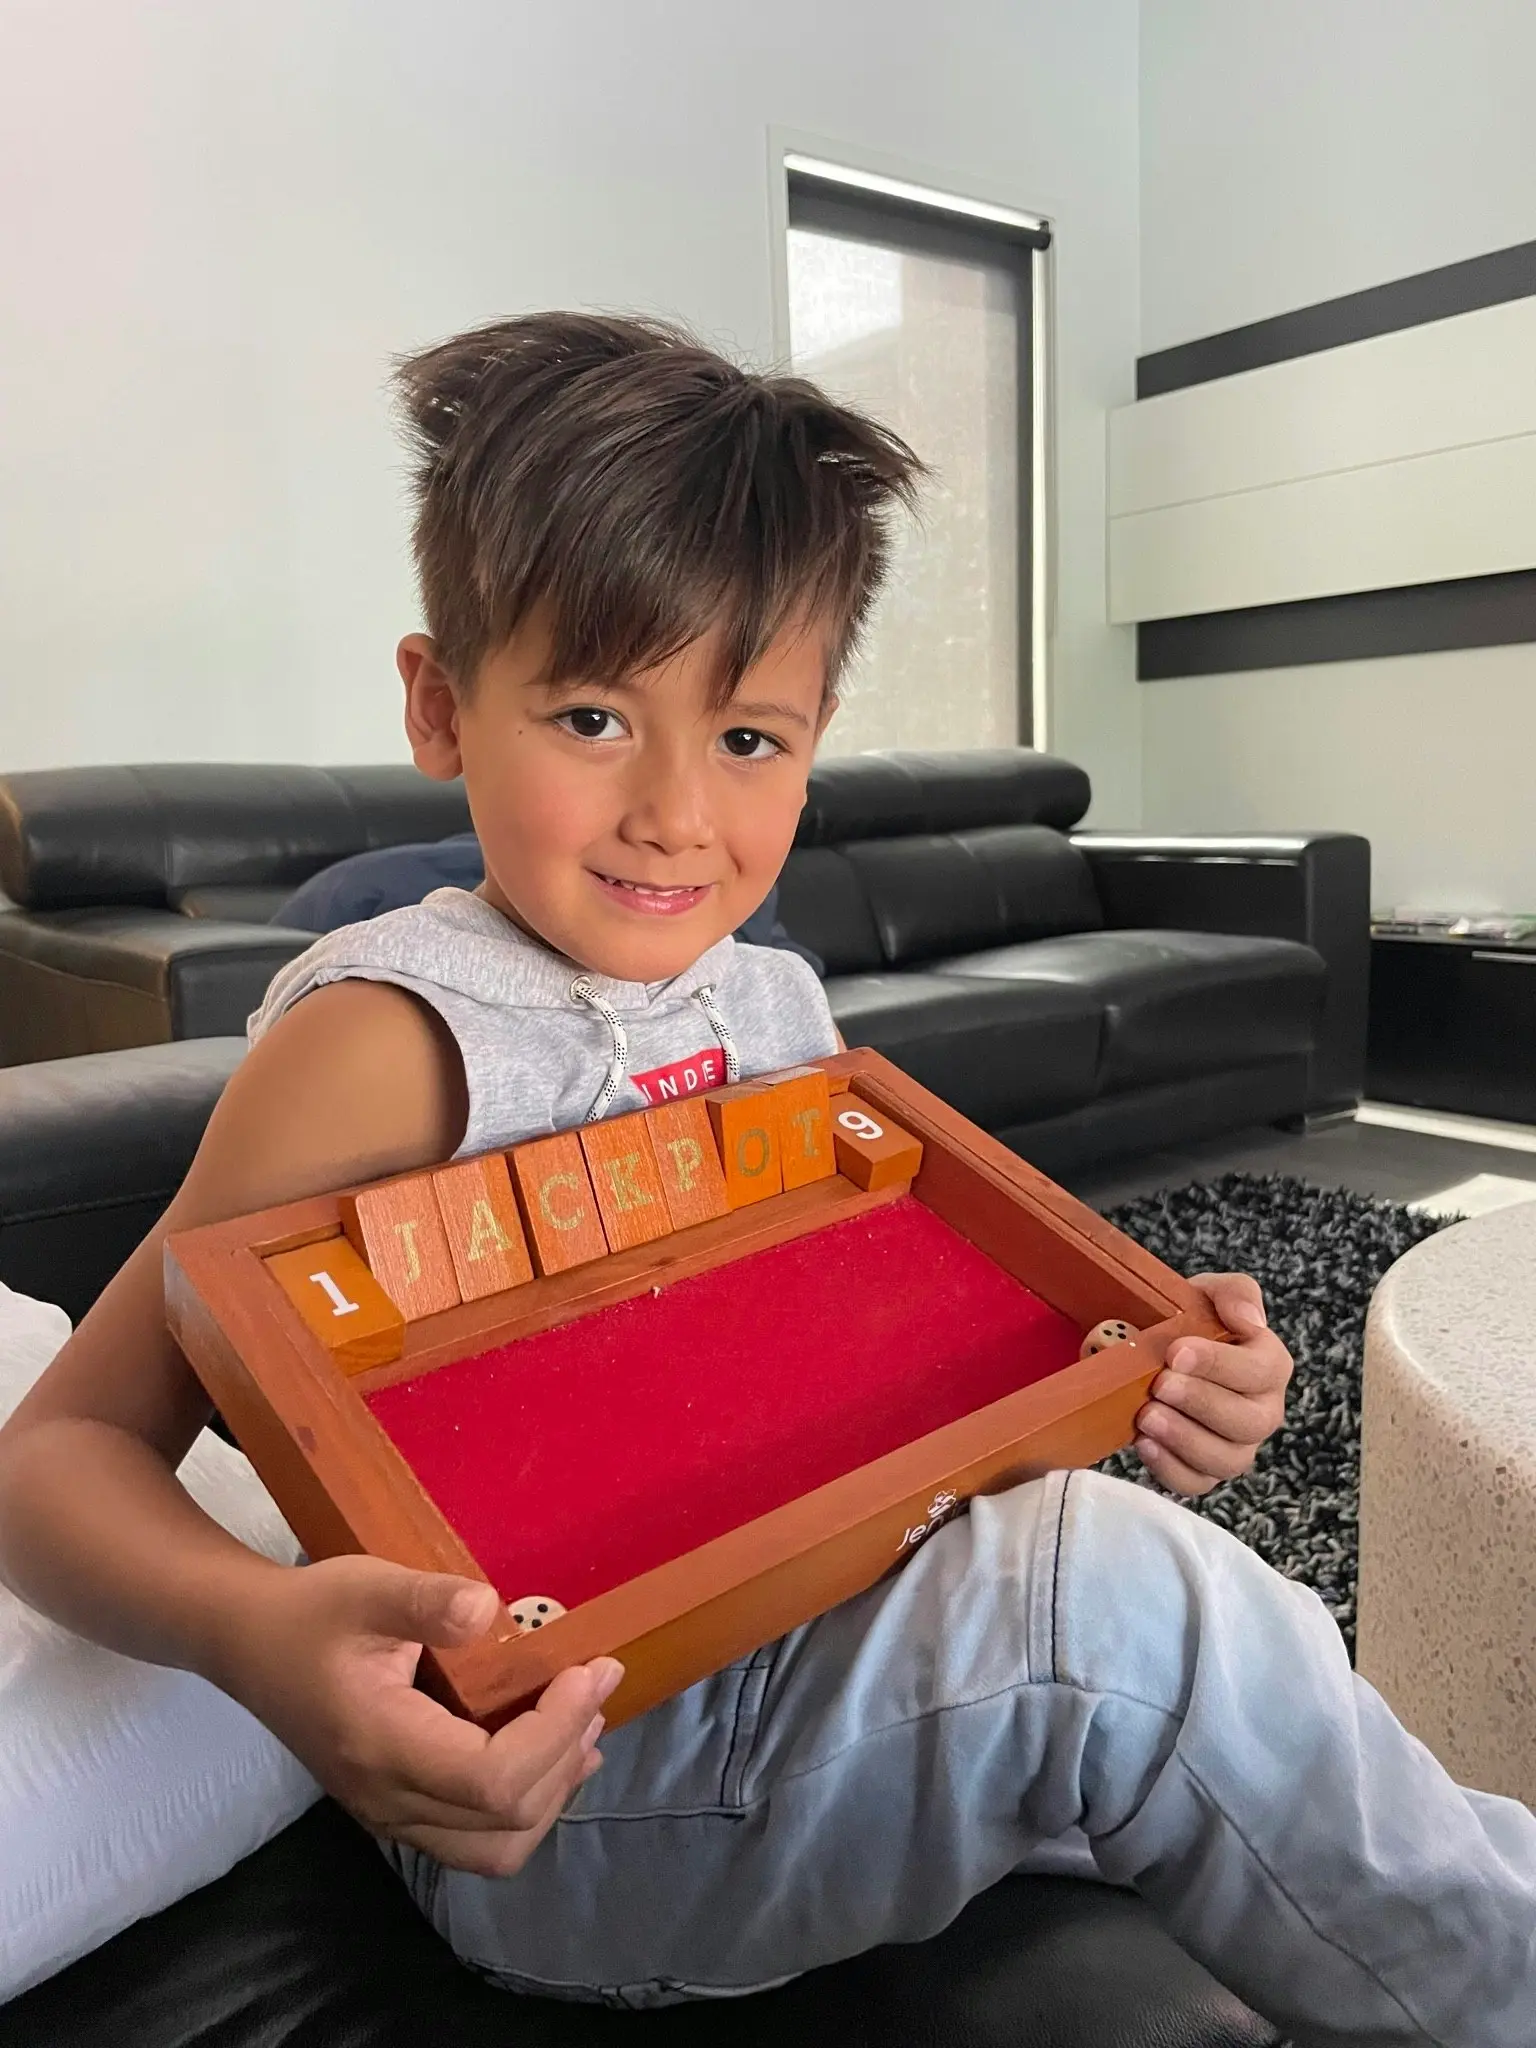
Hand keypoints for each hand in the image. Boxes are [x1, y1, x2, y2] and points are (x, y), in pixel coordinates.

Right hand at [219, 1554, 623, 1874]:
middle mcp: (388, 1800)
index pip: (493, 1780)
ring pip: (495, 1849)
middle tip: (599, 1683)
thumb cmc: (311, 1611)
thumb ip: (427, 1600)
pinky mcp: (396, 1809)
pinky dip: (525, 1804)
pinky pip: (475, 1837)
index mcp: (383, 1747)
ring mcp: (390, 1814)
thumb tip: (490, 1607)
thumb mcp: (368, 1587)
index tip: (590, 1669)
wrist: (247, 1644)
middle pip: (505, 1823)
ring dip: (551, 1792)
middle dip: (566, 1755)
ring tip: (584, 1724)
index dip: (556, 1732)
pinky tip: (550, 1753)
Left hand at [1133, 1272, 1290, 1496]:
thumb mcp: (1210, 1293)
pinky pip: (1197, 1483)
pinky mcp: (1205, 1471)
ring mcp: (1237, 1446)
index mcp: (1270, 1365)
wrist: (1157, 1350)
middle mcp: (1263, 1411)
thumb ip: (1236, 1293)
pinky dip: (1170, 1468)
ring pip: (1227, 1459)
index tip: (1177, 1352)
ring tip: (1147, 1416)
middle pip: (1248, 1422)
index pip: (1261, 1371)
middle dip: (1200, 1403)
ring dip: (1185, 1439)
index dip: (1220, 1365)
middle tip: (1159, 1385)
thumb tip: (1251, 1320)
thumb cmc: (1191, 1320)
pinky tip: (1143, 1443)